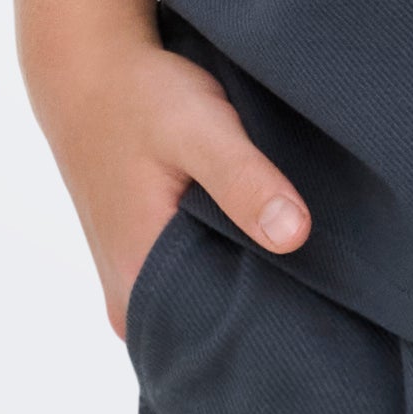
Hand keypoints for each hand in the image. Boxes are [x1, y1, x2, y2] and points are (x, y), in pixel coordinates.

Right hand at [32, 34, 313, 340]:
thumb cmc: (141, 98)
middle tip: (321, 278)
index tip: (323, 305)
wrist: (89, 70)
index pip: (219, 343)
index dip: (274, 326)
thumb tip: (295, 235)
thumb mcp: (199, 129)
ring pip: (206, 305)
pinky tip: (258, 238)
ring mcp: (134, 284)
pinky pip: (196, 282)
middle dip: (264, 307)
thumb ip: (243, 181)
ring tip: (292, 254)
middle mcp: (131, 301)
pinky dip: (227, 263)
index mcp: (139, 287)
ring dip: (245, 282)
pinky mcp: (143, 261)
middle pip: (214, 330)